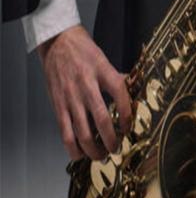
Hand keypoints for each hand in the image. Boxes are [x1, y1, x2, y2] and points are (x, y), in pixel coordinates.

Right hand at [37, 25, 132, 161]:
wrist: (58, 42)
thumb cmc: (84, 51)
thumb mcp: (106, 61)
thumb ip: (119, 78)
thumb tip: (136, 88)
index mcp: (103, 72)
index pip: (121, 95)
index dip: (127, 115)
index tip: (129, 128)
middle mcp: (87, 86)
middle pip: (101, 119)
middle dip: (111, 139)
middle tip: (117, 148)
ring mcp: (71, 97)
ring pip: (82, 131)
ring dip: (93, 148)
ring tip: (102, 155)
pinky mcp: (58, 105)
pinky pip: (64, 132)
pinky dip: (72, 147)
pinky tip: (80, 154)